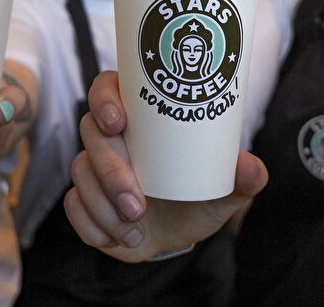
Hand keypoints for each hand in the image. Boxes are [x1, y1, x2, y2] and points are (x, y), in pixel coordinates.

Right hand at [63, 71, 267, 261]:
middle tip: (137, 204)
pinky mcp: (81, 199)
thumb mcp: (222, 188)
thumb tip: (251, 166)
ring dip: (105, 208)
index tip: (118, 122)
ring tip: (135, 229)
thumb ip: (243, 178)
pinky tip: (119, 237)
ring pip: (80, 175)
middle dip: (111, 172)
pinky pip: (73, 207)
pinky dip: (95, 226)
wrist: (176, 234)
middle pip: (90, 135)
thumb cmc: (196, 196)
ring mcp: (91, 167)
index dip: (104, 98)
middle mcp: (109, 137)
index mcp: (138, 117)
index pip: (107, 87)